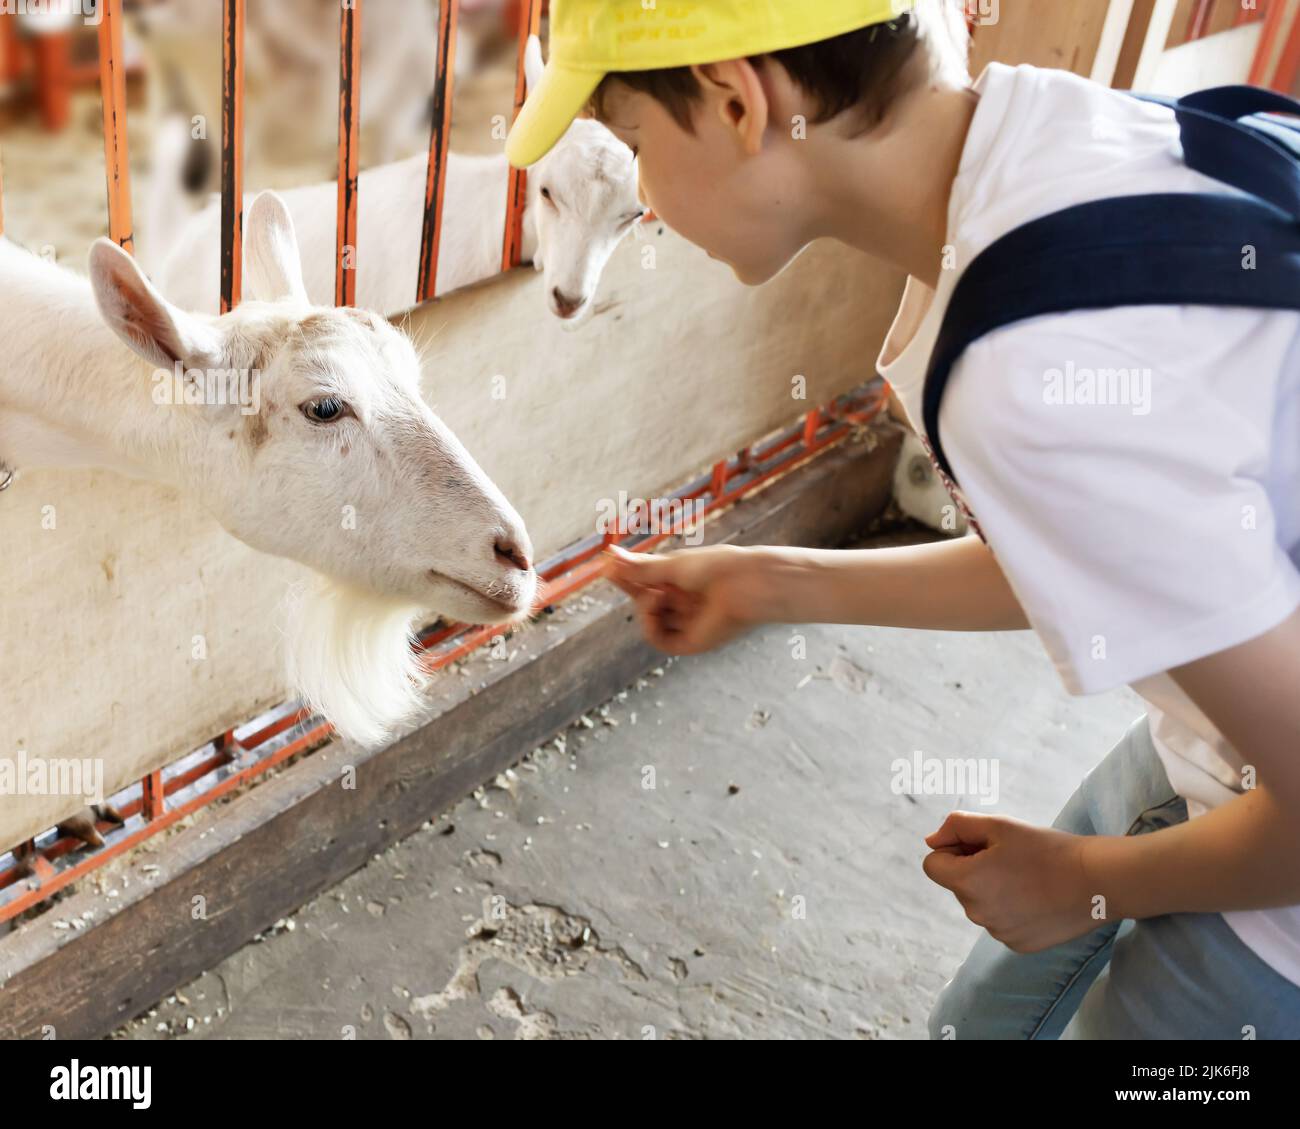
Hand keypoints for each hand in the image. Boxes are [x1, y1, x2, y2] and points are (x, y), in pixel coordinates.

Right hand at [600, 543, 760, 654]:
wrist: (744, 584)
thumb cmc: (715, 567)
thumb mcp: (671, 565)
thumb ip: (641, 568)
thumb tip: (611, 556)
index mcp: (685, 583)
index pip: (649, 584)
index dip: (629, 578)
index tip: (608, 567)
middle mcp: (686, 604)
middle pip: (647, 602)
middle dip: (631, 589)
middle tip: (613, 574)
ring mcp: (687, 624)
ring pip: (650, 621)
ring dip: (644, 606)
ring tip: (654, 593)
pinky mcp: (690, 643)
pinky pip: (659, 639)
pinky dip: (649, 625)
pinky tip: (654, 607)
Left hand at [922, 812, 1099, 952]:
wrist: (1096, 881)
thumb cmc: (1046, 849)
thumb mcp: (998, 825)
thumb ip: (957, 827)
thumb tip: (931, 841)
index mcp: (967, 882)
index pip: (933, 865)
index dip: (952, 849)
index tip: (980, 845)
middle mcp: (977, 913)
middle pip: (959, 884)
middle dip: (974, 868)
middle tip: (1010, 857)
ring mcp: (998, 932)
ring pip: (980, 903)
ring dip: (993, 888)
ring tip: (1028, 876)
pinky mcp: (1019, 945)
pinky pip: (1001, 921)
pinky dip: (1012, 908)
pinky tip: (1038, 897)